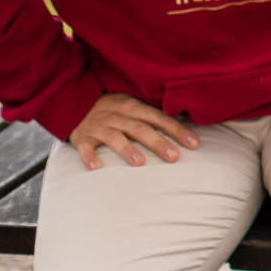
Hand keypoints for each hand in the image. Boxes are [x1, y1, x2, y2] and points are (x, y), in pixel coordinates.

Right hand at [69, 93, 199, 169]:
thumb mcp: (134, 104)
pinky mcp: (83, 137)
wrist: (77, 103)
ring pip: (114, 137)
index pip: (159, 118)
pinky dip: (89, 157)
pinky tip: (96, 168)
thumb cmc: (114, 108)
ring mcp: (99, 126)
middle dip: (158, 142)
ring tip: (141, 163)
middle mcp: (118, 114)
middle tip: (174, 157)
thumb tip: (187, 121)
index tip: (194, 144)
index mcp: (134, 106)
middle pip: (140, 128)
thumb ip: (154, 114)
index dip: (177, 130)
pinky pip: (85, 148)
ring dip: (127, 149)